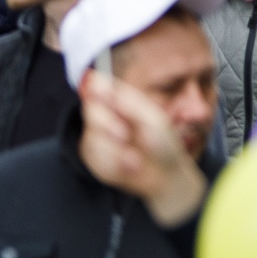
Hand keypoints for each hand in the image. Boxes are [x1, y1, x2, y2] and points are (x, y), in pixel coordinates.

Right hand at [78, 69, 206, 227]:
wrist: (165, 176)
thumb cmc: (164, 144)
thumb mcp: (153, 119)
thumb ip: (128, 103)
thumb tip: (102, 81)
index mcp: (121, 103)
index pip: (99, 88)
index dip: (95, 89)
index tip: (97, 91)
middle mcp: (106, 117)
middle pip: (91, 112)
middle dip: (107, 125)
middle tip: (124, 135)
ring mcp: (97, 138)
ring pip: (91, 138)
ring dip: (115, 151)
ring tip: (135, 159)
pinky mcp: (94, 159)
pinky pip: (94, 159)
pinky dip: (114, 165)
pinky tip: (129, 167)